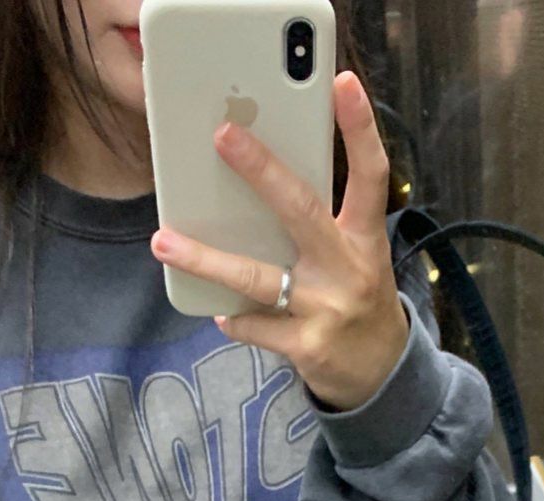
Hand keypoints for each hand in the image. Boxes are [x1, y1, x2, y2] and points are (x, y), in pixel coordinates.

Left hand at [150, 71, 408, 412]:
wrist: (379, 374)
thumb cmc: (356, 298)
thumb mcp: (356, 255)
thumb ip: (321, 221)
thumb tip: (257, 183)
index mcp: (365, 237)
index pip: (370, 174)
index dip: (360, 128)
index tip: (343, 83)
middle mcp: (347, 268)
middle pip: (301, 210)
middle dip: (261, 170)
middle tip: (222, 134)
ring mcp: (326, 309)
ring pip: (258, 277)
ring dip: (206, 259)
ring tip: (164, 241)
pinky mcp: (306, 346)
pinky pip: (255, 326)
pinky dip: (234, 318)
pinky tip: (219, 311)